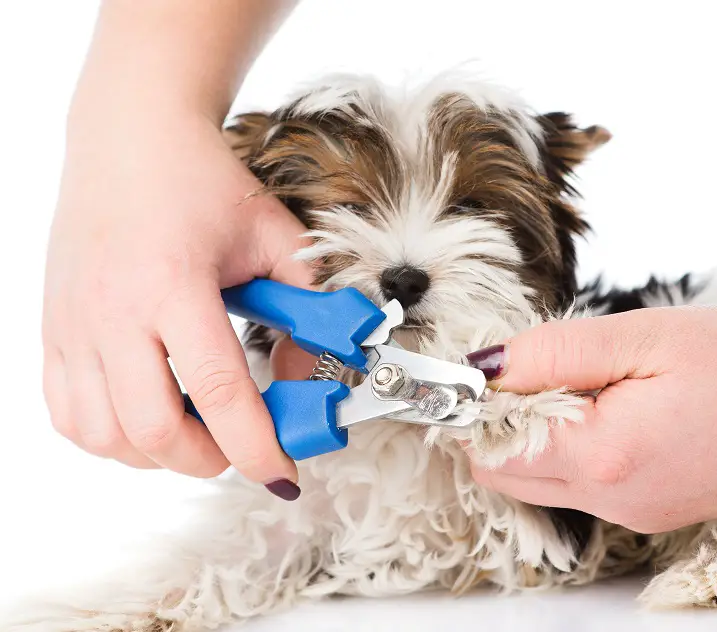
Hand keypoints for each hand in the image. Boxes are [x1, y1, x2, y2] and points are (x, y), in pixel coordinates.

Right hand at [42, 105, 311, 491]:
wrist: (130, 139)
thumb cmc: (203, 184)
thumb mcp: (275, 237)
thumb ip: (307, 307)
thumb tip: (313, 377)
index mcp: (174, 283)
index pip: (218, 390)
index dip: (256, 445)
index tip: (282, 474)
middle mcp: (114, 311)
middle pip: (153, 430)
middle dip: (208, 459)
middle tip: (239, 445)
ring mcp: (74, 324)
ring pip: (105, 435)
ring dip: (158, 452)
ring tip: (194, 427)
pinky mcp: (53, 330)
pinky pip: (69, 415)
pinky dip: (111, 436)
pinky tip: (146, 413)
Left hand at [465, 306, 716, 532]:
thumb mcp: (646, 338)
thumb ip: (554, 351)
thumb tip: (484, 364)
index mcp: (601, 456)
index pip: (489, 445)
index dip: (474, 404)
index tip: (485, 366)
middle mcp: (607, 498)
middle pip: (501, 473)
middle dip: (491, 422)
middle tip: (525, 370)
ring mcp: (626, 511)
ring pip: (533, 481)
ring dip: (524, 435)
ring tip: (567, 383)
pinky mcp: (643, 509)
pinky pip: (573, 484)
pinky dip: (560, 447)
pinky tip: (594, 407)